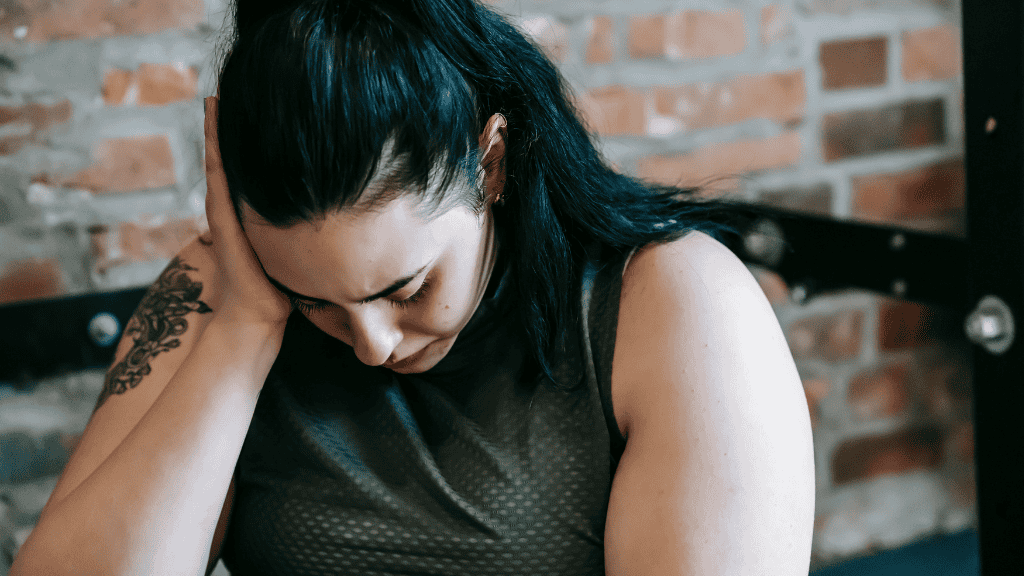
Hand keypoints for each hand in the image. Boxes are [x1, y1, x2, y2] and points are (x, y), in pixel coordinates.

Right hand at [203, 96, 292, 325]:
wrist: (259, 312)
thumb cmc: (282, 288)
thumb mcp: (299, 250)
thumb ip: (309, 231)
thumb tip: (342, 219)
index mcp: (252, 214)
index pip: (249, 171)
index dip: (249, 143)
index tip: (256, 113)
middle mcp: (235, 209)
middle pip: (230, 160)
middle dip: (228, 128)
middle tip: (226, 93)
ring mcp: (224, 212)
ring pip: (219, 162)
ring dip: (217, 131)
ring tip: (215, 100)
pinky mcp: (221, 218)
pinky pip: (217, 176)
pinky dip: (215, 150)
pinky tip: (214, 127)